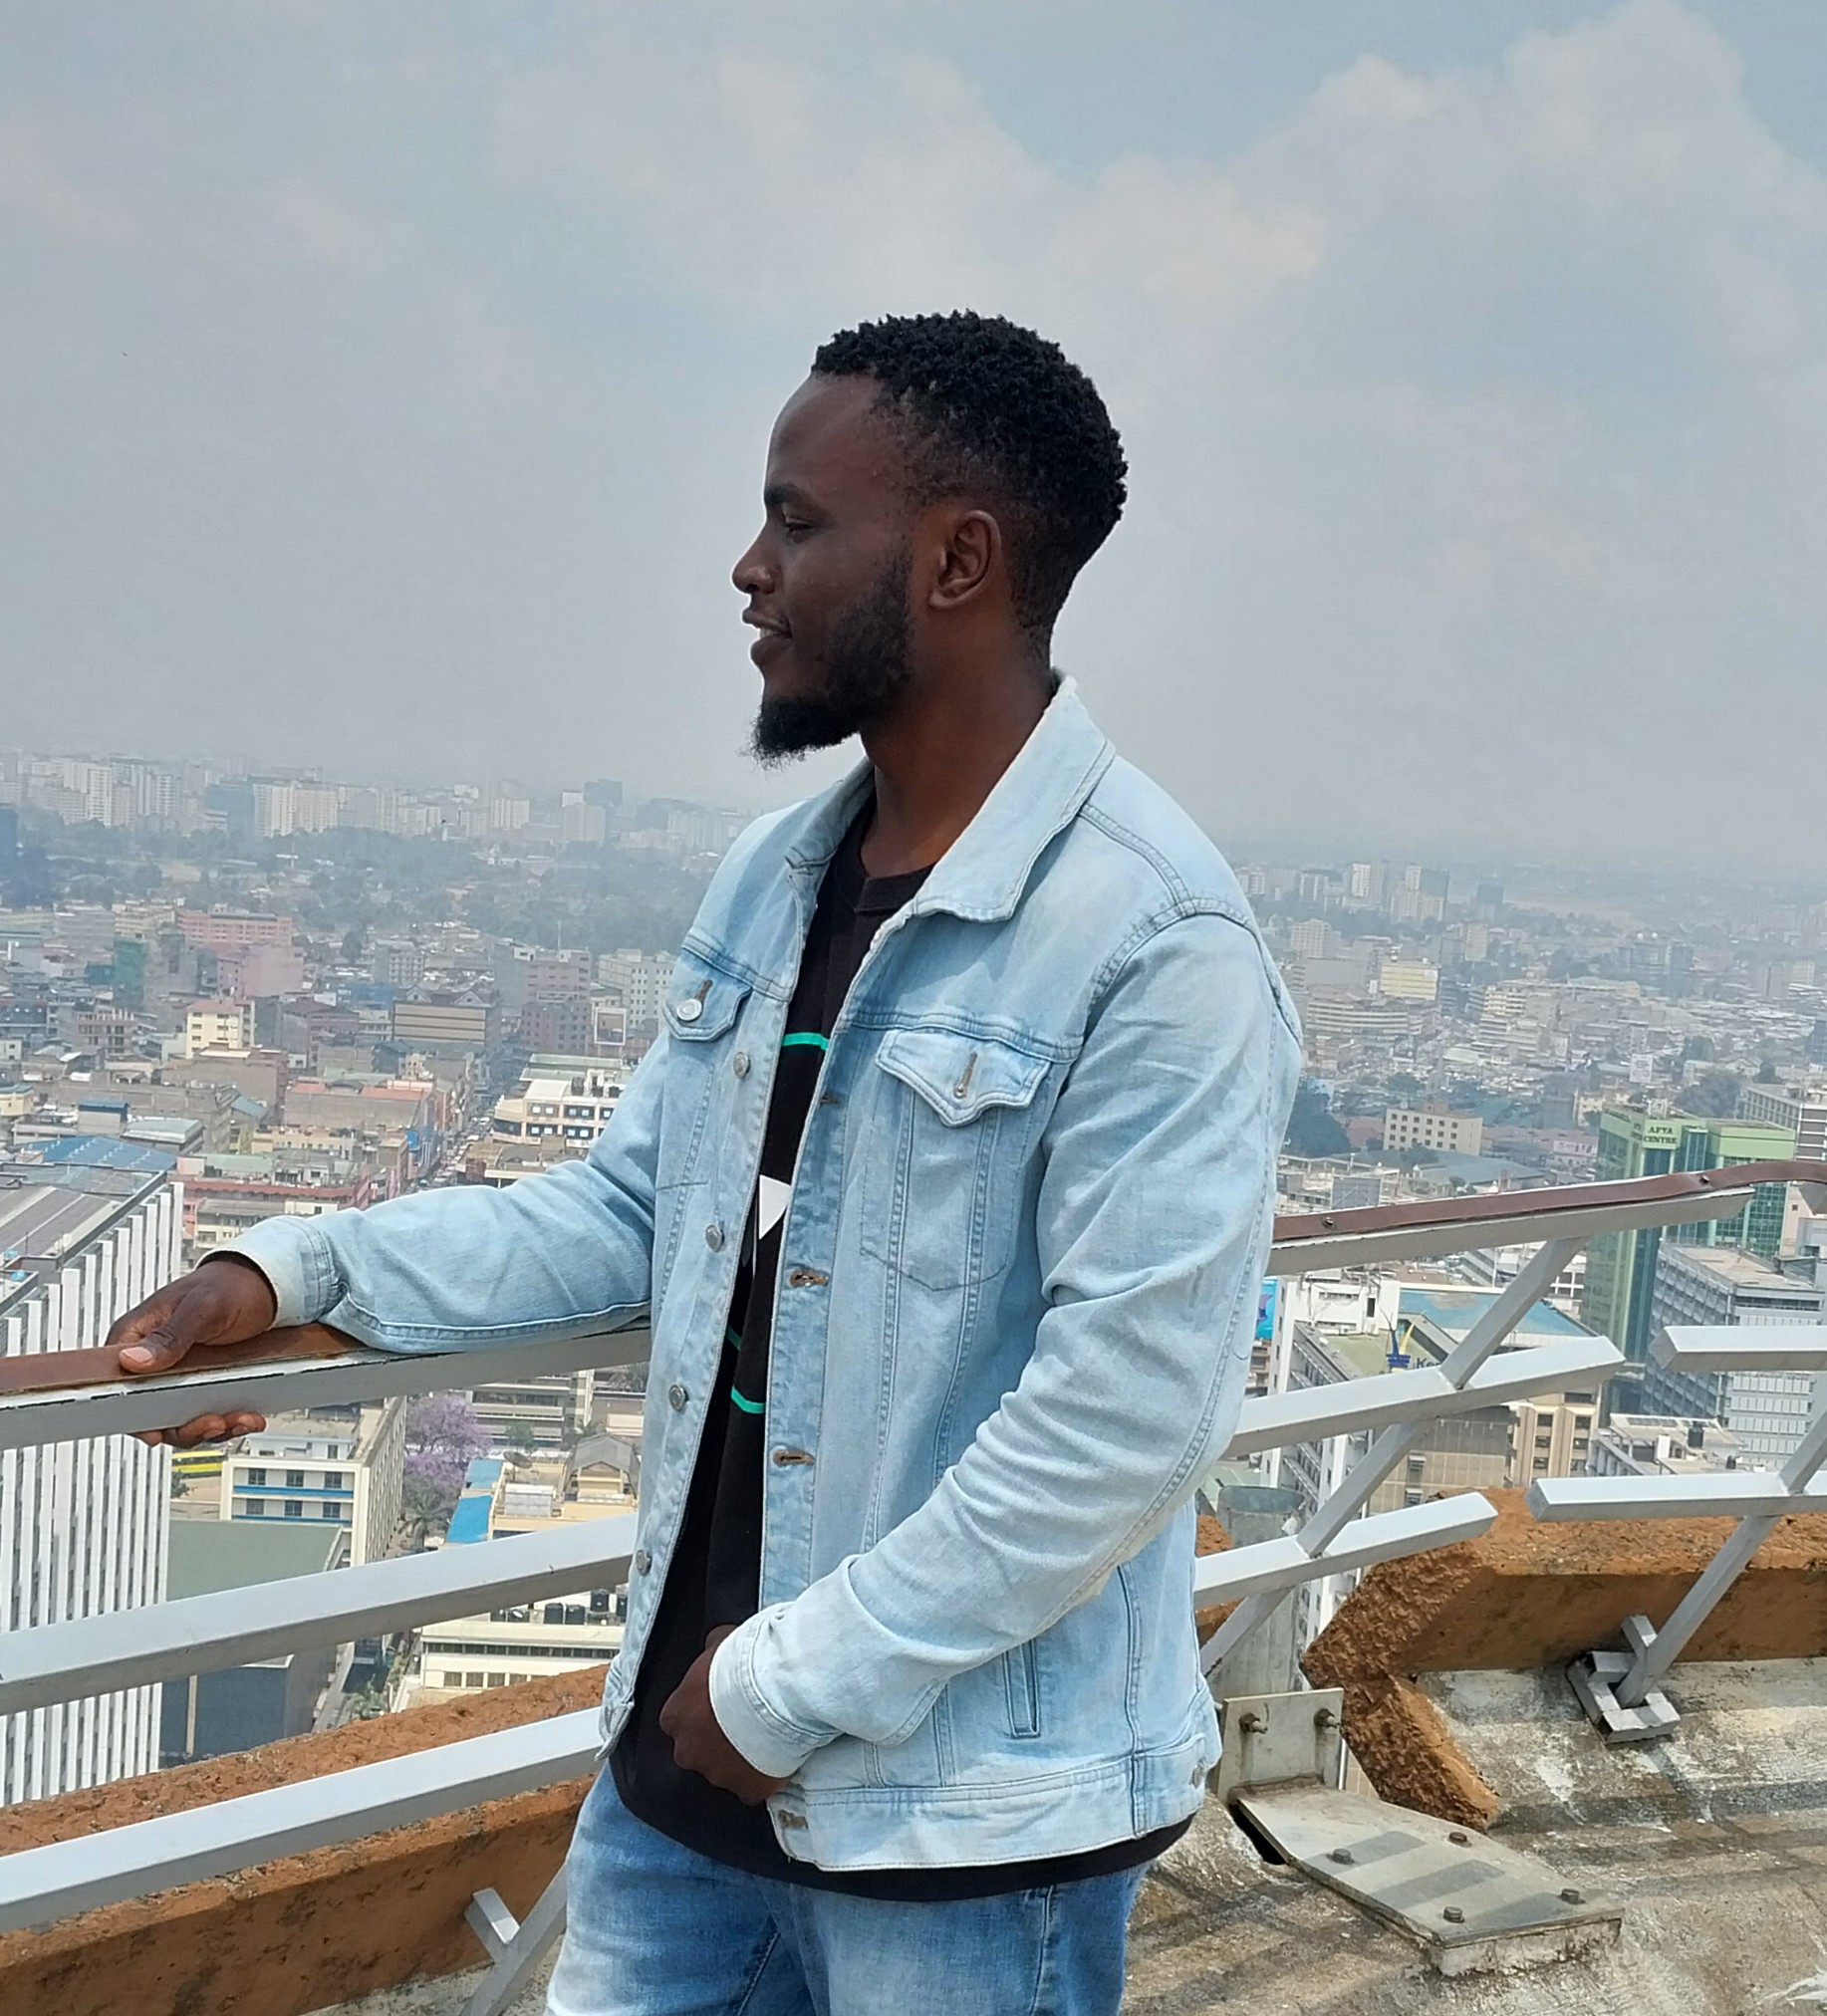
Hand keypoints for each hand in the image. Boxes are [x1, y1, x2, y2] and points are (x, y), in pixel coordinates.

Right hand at [106, 1258, 278, 1447]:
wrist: (263, 1285)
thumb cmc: (226, 1285)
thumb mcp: (201, 1307)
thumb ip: (170, 1335)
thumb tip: (131, 1360)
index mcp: (136, 1338)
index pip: (118, 1385)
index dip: (134, 1415)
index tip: (156, 1431)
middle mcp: (153, 1363)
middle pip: (152, 1413)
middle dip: (184, 1426)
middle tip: (214, 1422)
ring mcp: (179, 1378)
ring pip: (183, 1421)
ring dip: (213, 1428)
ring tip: (240, 1419)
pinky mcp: (204, 1387)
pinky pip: (209, 1415)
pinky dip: (230, 1422)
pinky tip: (249, 1417)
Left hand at [658, 1625, 789, 1805]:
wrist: (774, 1692)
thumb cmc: (742, 1663)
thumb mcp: (719, 1642)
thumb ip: (710, 1651)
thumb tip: (713, 1644)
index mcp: (676, 1716)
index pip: (677, 1721)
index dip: (697, 1715)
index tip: (716, 1706)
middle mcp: (688, 1751)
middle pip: (695, 1752)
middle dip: (713, 1743)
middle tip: (741, 1723)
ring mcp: (717, 1775)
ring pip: (724, 1772)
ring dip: (739, 1760)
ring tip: (765, 1737)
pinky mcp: (746, 1791)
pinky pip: (751, 1789)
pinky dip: (761, 1779)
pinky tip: (777, 1760)